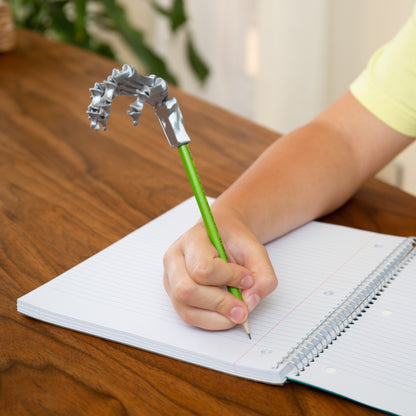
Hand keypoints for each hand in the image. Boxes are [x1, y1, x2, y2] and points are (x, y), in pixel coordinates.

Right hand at [163, 213, 277, 329]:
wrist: (222, 236)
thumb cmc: (234, 241)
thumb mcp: (256, 250)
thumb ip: (262, 275)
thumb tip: (249, 302)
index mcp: (193, 239)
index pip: (203, 267)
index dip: (229, 278)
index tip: (248, 279)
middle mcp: (175, 258)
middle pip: (187, 290)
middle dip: (220, 303)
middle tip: (243, 308)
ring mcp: (171, 278)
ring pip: (185, 307)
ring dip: (215, 316)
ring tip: (237, 313)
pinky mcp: (174, 294)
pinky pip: (188, 316)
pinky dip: (210, 321)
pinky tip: (226, 315)